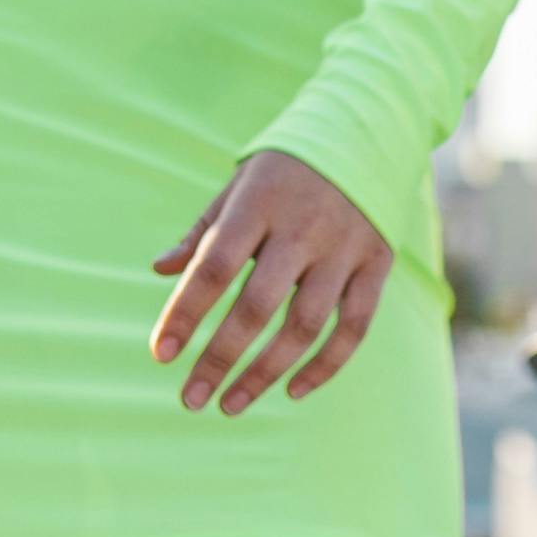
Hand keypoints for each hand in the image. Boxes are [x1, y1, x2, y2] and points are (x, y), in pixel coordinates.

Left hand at [151, 147, 391, 411]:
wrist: (366, 133)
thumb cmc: (285, 169)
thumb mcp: (238, 185)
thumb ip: (202, 231)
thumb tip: (160, 271)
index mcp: (259, 205)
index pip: (214, 268)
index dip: (185, 314)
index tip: (161, 354)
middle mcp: (302, 229)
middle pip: (257, 306)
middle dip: (220, 358)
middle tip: (191, 398)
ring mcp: (343, 249)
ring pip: (305, 326)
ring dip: (266, 372)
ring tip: (231, 403)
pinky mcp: (376, 265)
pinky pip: (354, 327)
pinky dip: (326, 365)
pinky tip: (292, 390)